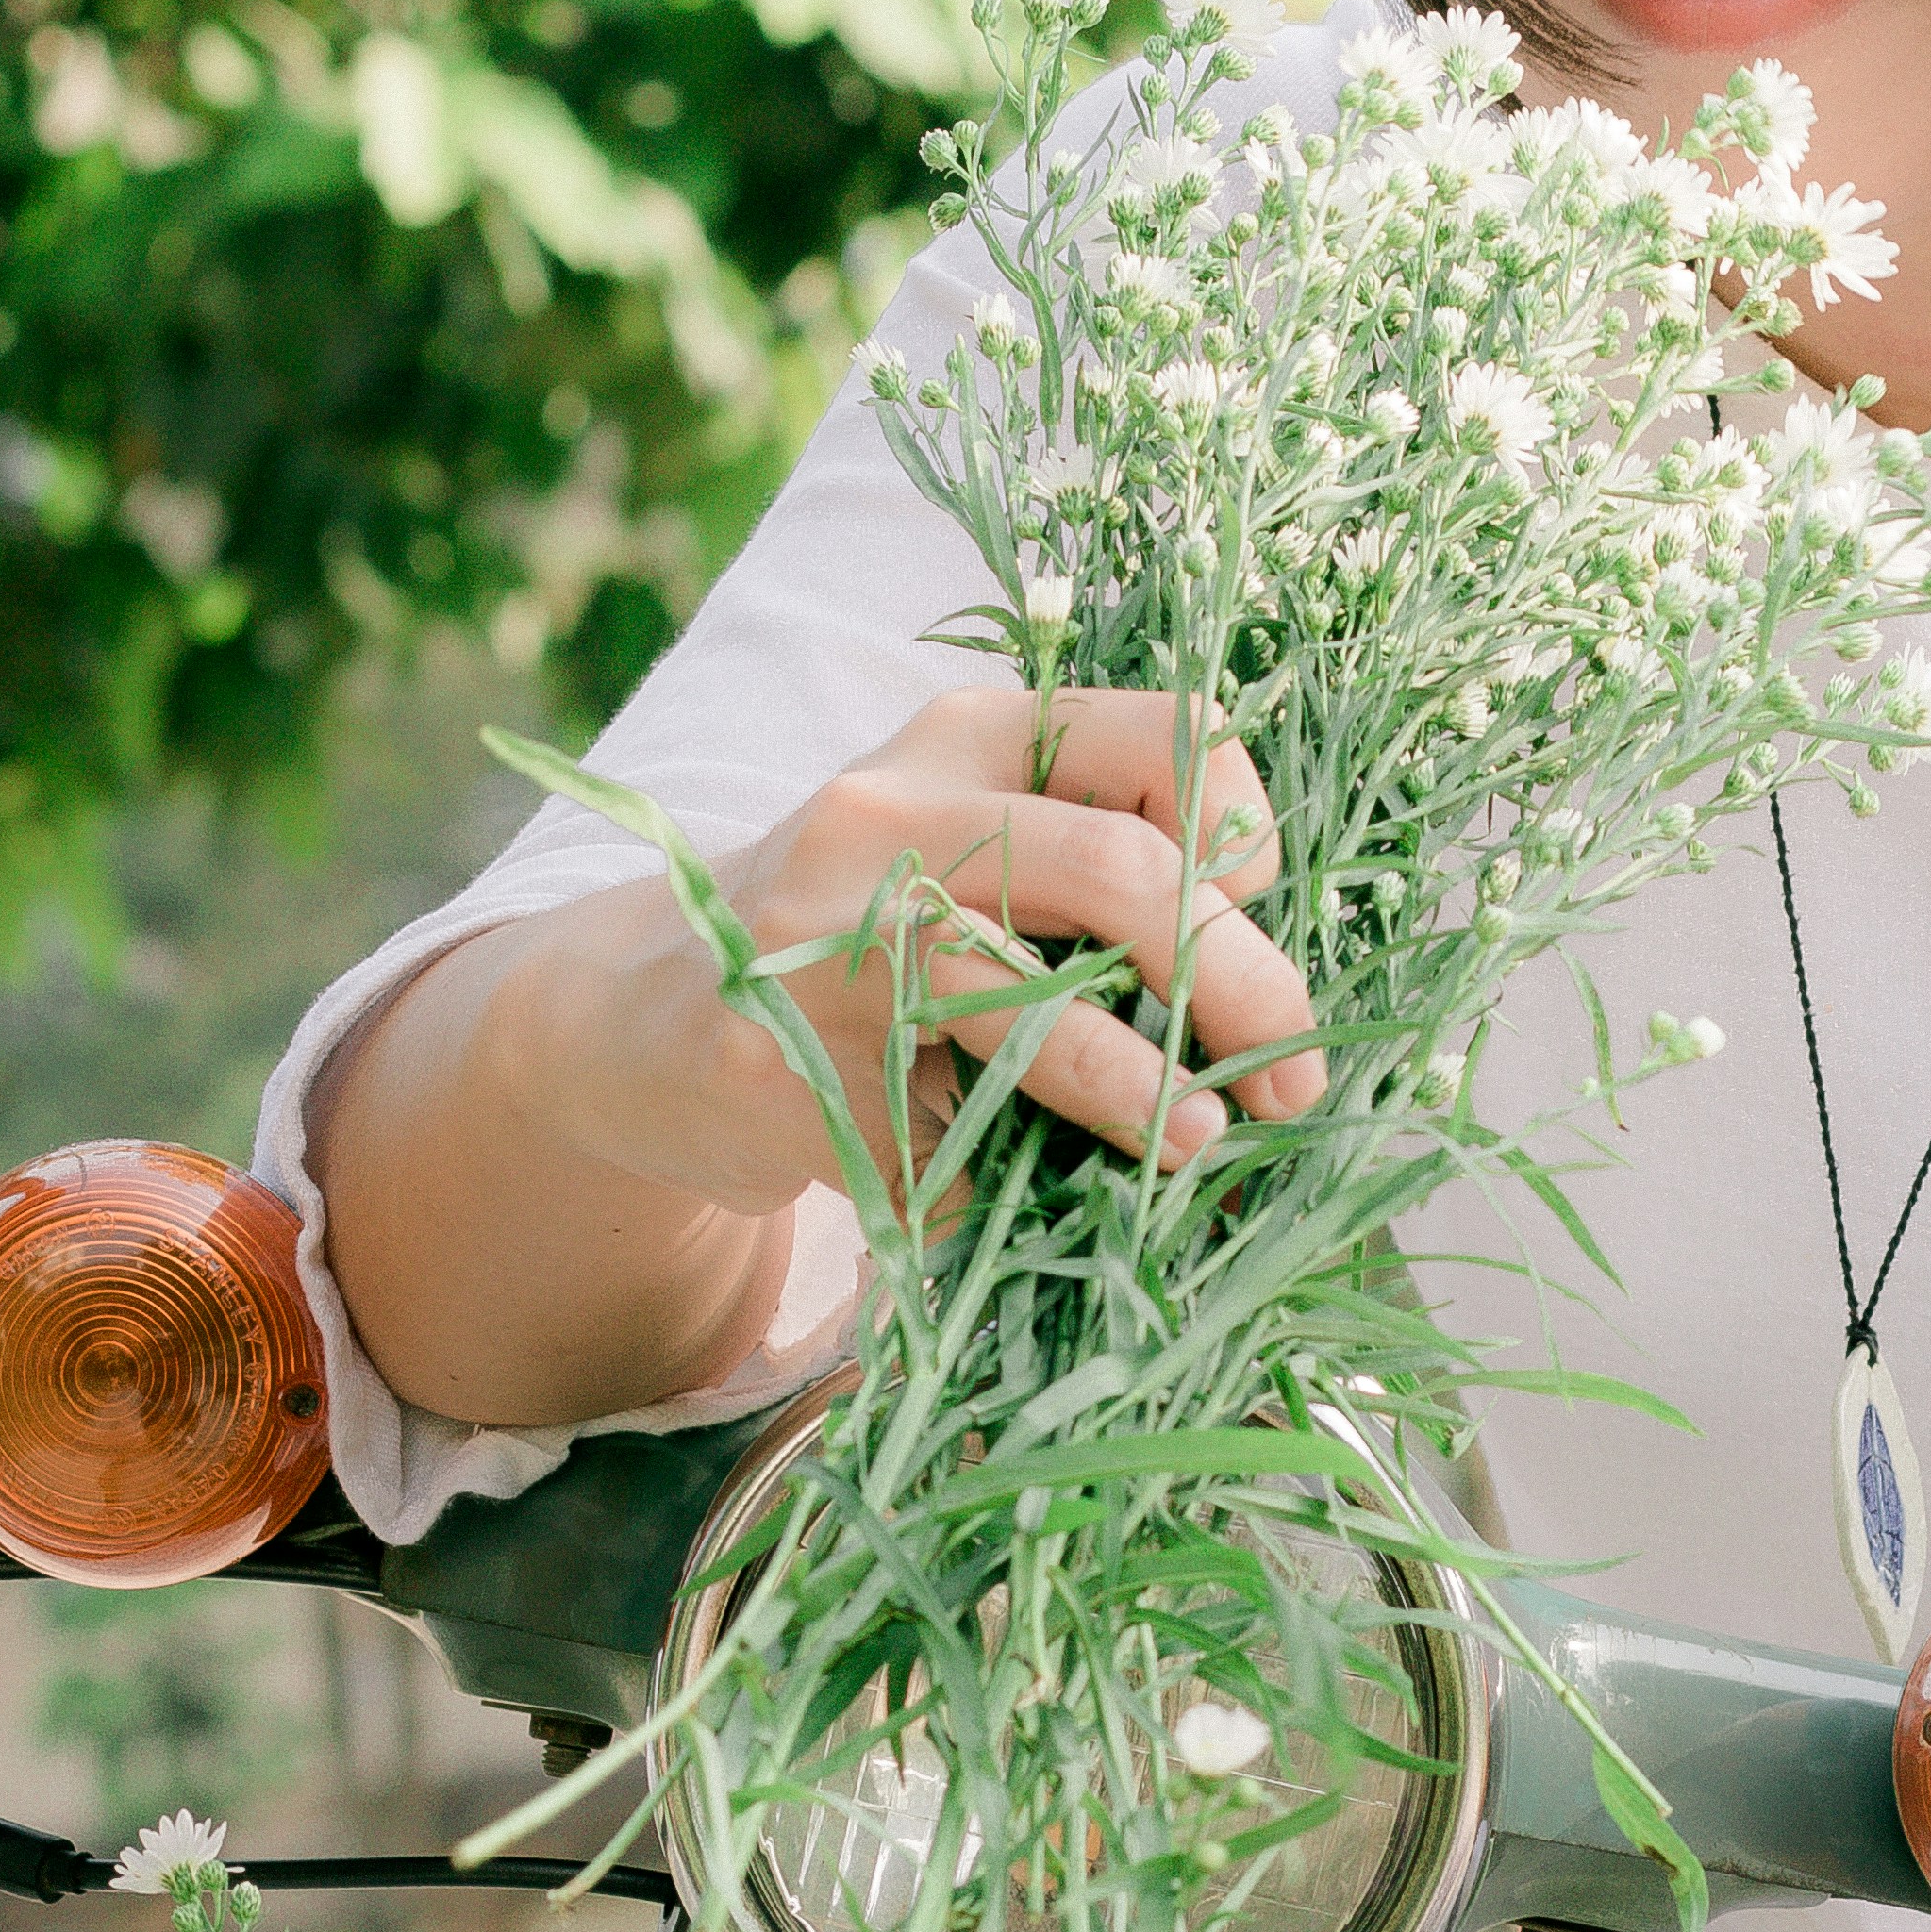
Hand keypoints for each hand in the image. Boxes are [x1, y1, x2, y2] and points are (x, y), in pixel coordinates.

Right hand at [629, 680, 1325, 1215]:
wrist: (639, 1012)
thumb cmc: (868, 939)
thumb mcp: (976, 857)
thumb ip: (1101, 882)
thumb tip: (1273, 1009)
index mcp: (977, 740)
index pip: (1171, 736)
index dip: (1248, 842)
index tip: (1256, 927)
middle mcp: (898, 812)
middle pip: (1125, 874)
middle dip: (1242, 986)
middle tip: (1291, 1078)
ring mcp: (829, 934)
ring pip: (1034, 1011)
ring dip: (1142, 1094)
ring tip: (1196, 1145)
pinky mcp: (782, 1058)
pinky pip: (940, 1140)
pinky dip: (1000, 1188)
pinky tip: (1001, 1195)